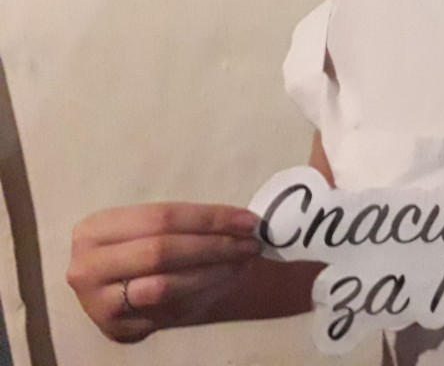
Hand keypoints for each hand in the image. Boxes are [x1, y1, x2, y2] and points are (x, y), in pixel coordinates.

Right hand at [67, 202, 261, 341]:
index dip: (209, 218)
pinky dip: (205, 295)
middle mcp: (89, 267)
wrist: (102, 286)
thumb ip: (182, 222)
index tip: (247, 220)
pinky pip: (170, 312)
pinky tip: (227, 281)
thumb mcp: (142, 225)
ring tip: (243, 262)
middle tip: (250, 244)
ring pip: (165, 287)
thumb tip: (242, 222)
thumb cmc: (132, 244)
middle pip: (162, 252)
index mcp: (95, 230)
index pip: (162, 218)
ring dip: (213, 274)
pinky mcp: (119, 330)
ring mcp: (100, 303)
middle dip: (214, 246)